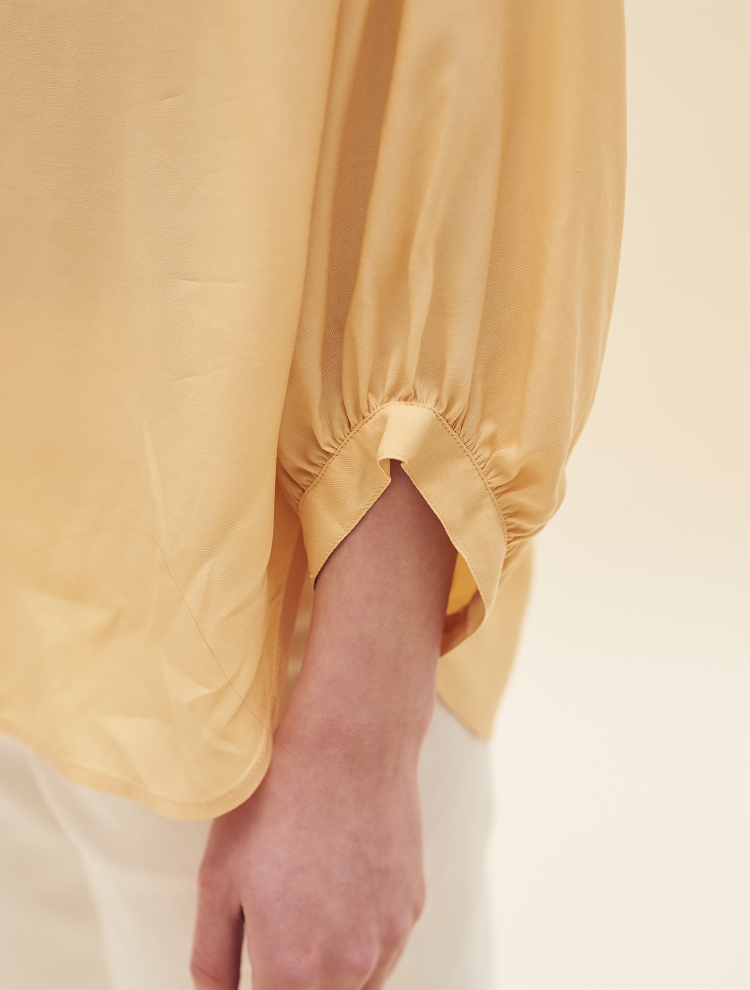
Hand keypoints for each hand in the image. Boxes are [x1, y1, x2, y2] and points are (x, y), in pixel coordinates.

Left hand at [191, 709, 424, 988]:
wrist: (348, 744)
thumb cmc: (275, 802)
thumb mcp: (217, 880)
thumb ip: (212, 960)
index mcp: (291, 969)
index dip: (261, 989)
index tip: (258, 965)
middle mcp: (347, 967)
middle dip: (294, 984)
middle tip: (278, 932)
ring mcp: (387, 938)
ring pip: (357, 988)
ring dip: (330, 973)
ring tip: (308, 908)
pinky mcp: (412, 908)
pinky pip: (384, 950)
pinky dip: (361, 940)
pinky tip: (341, 888)